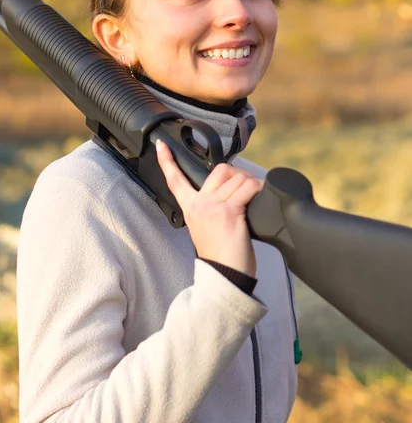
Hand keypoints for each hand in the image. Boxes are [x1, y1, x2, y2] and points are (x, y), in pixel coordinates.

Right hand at [156, 140, 263, 276]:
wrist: (225, 277)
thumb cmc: (221, 256)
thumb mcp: (206, 227)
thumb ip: (212, 206)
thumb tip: (233, 188)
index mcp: (190, 208)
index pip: (175, 180)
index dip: (167, 161)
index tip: (161, 145)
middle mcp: (199, 204)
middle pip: (221, 170)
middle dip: (238, 175)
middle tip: (246, 191)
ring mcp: (213, 207)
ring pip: (238, 178)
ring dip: (252, 185)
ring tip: (255, 200)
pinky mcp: (229, 212)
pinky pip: (248, 188)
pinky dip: (259, 190)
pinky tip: (261, 199)